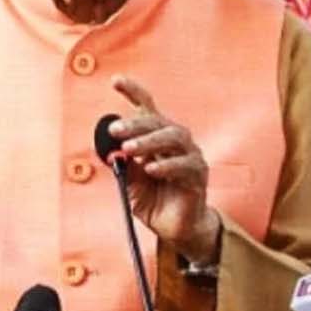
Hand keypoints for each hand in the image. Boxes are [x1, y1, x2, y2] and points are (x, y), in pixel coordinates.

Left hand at [105, 75, 221, 263]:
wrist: (175, 229)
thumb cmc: (154, 201)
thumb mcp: (131, 183)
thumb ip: (123, 167)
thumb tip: (112, 151)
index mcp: (157, 138)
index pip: (147, 108)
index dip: (133, 92)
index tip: (116, 81)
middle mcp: (176, 141)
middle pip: (158, 121)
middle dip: (135, 124)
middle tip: (115, 131)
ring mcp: (190, 156)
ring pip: (174, 137)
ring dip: (149, 141)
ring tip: (130, 149)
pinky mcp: (198, 175)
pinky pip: (185, 164)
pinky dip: (166, 165)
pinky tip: (150, 169)